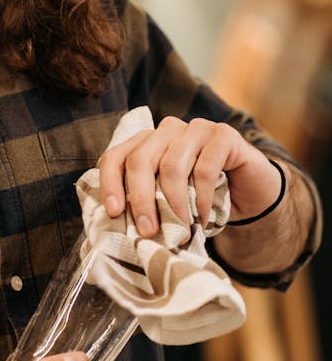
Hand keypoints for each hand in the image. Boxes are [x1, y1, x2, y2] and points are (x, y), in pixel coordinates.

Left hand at [98, 115, 282, 235]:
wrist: (249, 196)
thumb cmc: (200, 200)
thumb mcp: (167, 202)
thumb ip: (146, 205)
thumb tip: (119, 226)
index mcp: (146, 142)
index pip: (116, 156)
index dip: (110, 183)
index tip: (114, 213)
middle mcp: (167, 130)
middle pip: (141, 160)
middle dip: (141, 199)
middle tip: (147, 231)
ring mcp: (196, 128)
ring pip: (172, 165)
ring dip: (174, 205)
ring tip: (180, 232)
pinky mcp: (224, 135)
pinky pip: (205, 168)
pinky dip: (202, 199)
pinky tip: (203, 219)